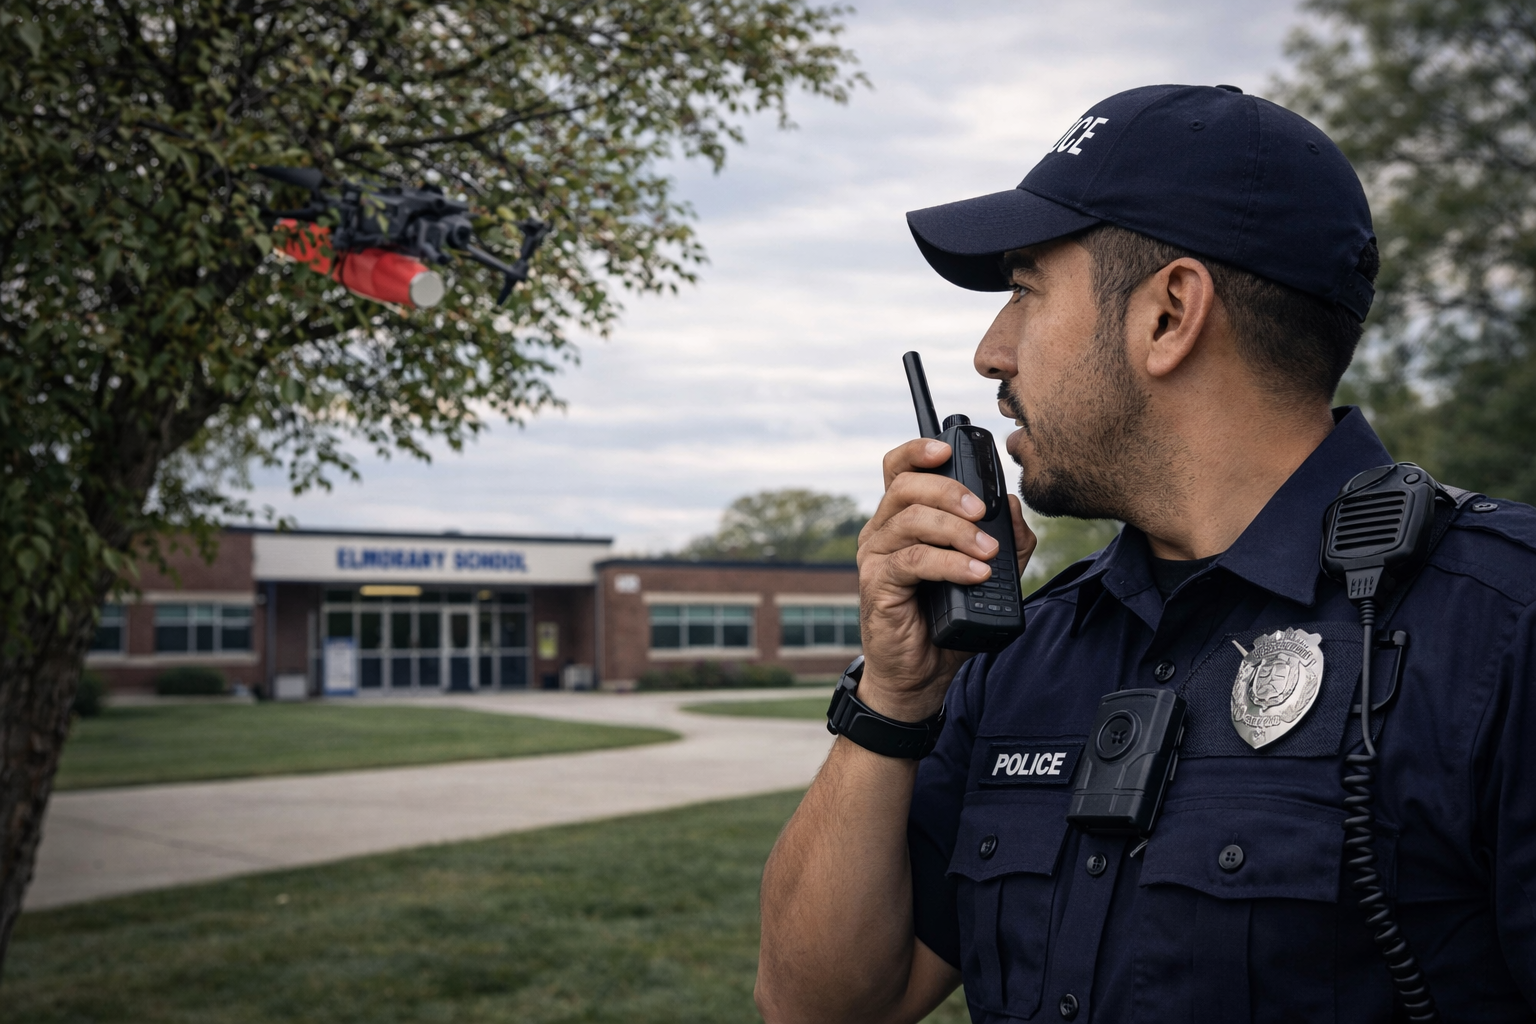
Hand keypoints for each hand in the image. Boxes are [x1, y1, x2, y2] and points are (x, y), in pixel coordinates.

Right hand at [855, 439, 1035, 721]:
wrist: (922, 674)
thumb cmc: (948, 620)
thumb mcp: (991, 574)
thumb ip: (1008, 539)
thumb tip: (1012, 505)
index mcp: (902, 519)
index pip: (899, 469)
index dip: (918, 451)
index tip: (946, 450)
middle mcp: (883, 531)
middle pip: (905, 486)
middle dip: (949, 491)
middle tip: (982, 512)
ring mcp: (876, 556)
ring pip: (911, 519)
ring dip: (956, 530)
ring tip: (988, 552)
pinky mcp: (877, 584)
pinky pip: (913, 559)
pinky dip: (949, 563)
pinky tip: (975, 573)